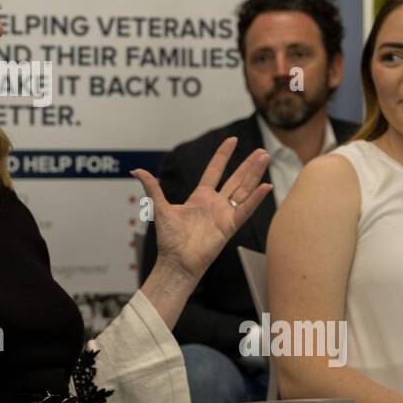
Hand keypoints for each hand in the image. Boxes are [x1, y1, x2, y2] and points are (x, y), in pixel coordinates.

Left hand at [131, 137, 271, 282]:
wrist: (176, 262)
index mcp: (200, 197)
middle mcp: (215, 203)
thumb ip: (152, 187)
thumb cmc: (169, 240)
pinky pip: (245, 209)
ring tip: (264, 158)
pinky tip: (266, 186)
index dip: (223, 156)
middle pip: (236, 179)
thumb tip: (136, 171)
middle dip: (248, 164)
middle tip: (262, 151)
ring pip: (244, 189)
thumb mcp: (160, 207)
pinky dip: (256, 199)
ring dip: (255, 174)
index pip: (214, 171)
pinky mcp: (230, 226)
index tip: (232, 140)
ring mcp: (224, 214)